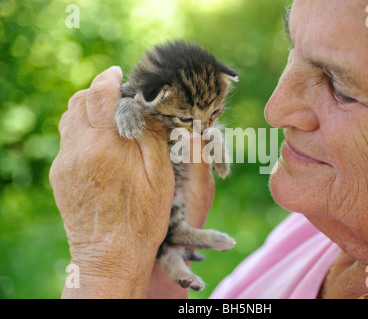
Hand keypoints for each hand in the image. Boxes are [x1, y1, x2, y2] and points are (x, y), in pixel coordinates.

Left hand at [50, 66, 214, 297]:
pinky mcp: (60, 176)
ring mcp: (64, 163)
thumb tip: (144, 103)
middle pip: (79, 101)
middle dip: (99, 92)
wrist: (110, 256)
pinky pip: (67, 140)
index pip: (99, 93)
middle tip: (119, 98)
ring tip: (110, 118)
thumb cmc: (142, 217)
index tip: (120, 74)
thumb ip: (150, 133)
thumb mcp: (159, 174)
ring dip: (87, 109)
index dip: (110, 78)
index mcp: (105, 145)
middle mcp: (78, 149)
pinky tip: (101, 145)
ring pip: (69, 118)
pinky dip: (82, 131)